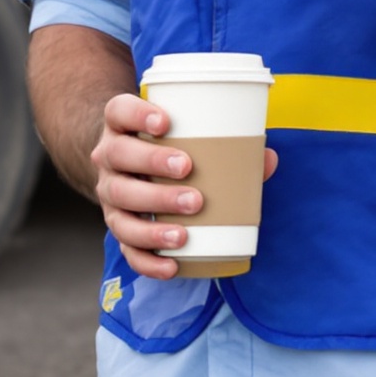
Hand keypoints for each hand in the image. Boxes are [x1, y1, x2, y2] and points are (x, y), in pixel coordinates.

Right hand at [89, 92, 277, 279]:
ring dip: (150, 221)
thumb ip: (224, 144)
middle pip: (118, 156)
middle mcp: (108, 158)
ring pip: (120, 206)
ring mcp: (110, 194)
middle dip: (151, 164)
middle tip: (188, 171)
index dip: (137, 114)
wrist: (128, 167)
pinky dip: (148, 260)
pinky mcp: (118, 226)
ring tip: (183, 233)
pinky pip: (126, 248)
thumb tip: (267, 158)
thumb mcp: (184, 136)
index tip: (165, 122)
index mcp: (122, 126)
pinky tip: (172, 265)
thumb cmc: (166, 148)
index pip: (118, 111)